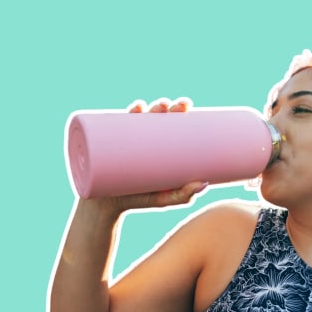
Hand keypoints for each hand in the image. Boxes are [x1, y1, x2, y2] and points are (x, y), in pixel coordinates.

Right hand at [81, 96, 204, 213]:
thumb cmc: (139, 200)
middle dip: (166, 106)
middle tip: (176, 107)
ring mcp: (125, 141)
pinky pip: (115, 127)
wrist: (107, 207)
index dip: (177, 110)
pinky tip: (137, 108)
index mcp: (156, 145)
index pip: (168, 122)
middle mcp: (141, 139)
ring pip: (136, 118)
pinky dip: (124, 116)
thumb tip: (203, 183)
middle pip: (155, 116)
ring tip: (157, 107)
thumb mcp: (164, 199)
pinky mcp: (110, 147)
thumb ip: (183, 195)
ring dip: (146, 107)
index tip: (186, 105)